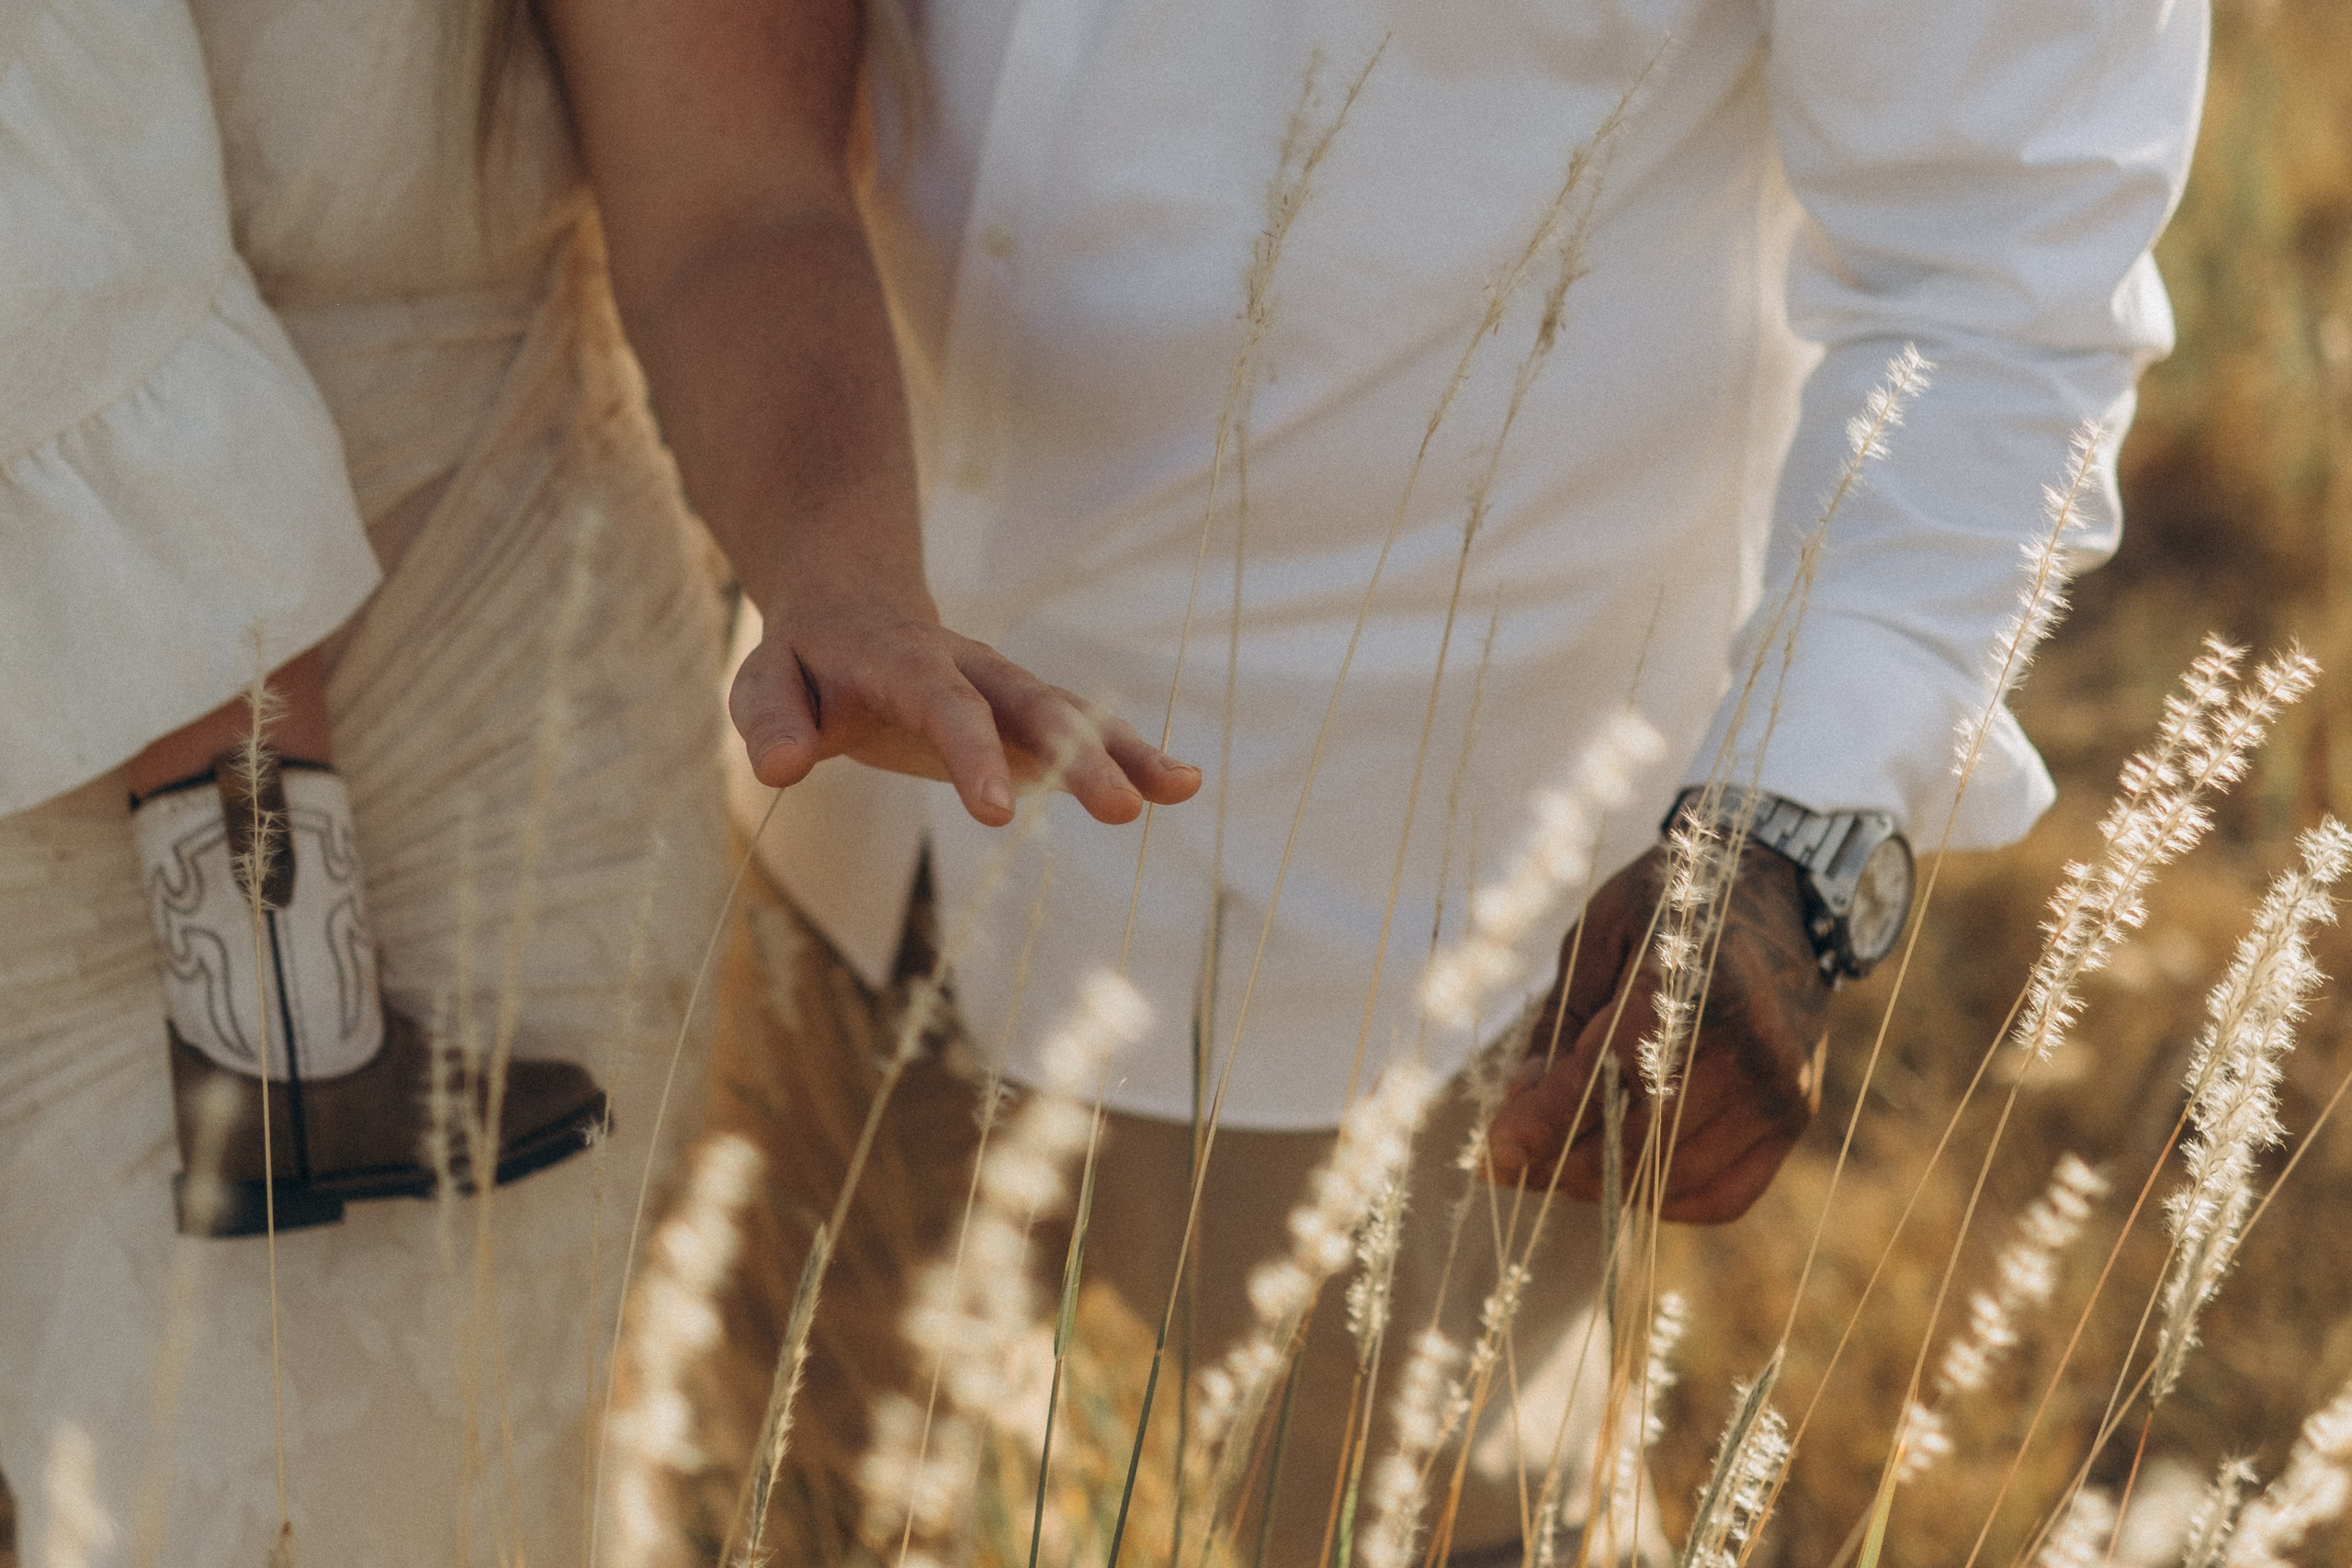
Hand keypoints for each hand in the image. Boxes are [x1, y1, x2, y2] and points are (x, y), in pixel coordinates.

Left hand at [728, 601, 1202, 827]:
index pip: (945, 705)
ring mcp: (1005, 689)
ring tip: (1180, 789)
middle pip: (1031, 704)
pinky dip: (1129, 754)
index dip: (974, 756)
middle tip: (1120, 808)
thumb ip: (768, 721)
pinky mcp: (1025, 716)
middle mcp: (970, 667)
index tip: (999, 815)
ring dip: (1124, 751)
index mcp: (905, 660)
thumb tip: (782, 767)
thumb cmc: (806, 663)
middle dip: (1078, 754)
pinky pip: (1083, 732)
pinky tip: (1178, 787)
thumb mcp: (763, 682)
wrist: (852, 613)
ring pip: (1072, 713)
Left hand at [1483, 841, 1830, 1223]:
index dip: (1541, 1125)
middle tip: (1512, 1164)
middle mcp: (1750, 1047)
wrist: (1780, 897)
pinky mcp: (1796, 1119)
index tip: (1490, 1154)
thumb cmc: (1674, 905)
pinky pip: (1720, 1195)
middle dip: (1560, 1163)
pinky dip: (1663, 1199)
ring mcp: (1781, 1090)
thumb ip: (1559, 1023)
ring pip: (1671, 1179)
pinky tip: (1626, 1175)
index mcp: (1695, 986)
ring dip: (1604, 1186)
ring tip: (1558, 1164)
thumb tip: (1520, 1104)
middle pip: (1635, 1142)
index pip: (1602, 1081)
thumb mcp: (1599, 934)